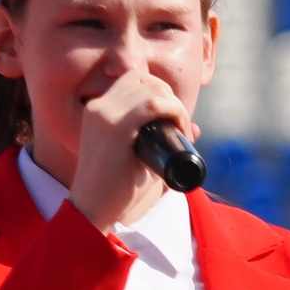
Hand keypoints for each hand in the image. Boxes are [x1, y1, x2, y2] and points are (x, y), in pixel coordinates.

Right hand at [70, 68, 196, 232]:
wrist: (93, 210)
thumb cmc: (118, 189)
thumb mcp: (142, 159)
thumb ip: (164, 142)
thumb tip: (196, 129)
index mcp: (99, 109)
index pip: (135, 80)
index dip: (161, 92)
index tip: (174, 118)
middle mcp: (99, 106)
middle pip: (145, 80)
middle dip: (170, 97)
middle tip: (180, 127)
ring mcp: (104, 114)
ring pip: (151, 89)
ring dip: (175, 105)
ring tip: (180, 131)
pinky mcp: (113, 127)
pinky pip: (151, 104)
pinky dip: (173, 111)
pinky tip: (180, 129)